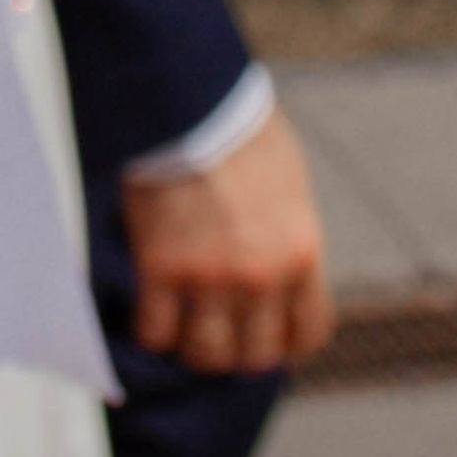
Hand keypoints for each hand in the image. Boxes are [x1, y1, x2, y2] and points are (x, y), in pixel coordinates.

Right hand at [122, 108, 332, 373]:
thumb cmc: (241, 130)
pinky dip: (151, 331)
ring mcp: (210, 278)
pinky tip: (148, 312)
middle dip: (237, 352)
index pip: (308, 332)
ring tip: (181, 328)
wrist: (190, 101)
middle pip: (255, 355)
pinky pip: (156, 331)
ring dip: (192, 348)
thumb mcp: (289, 185)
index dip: (286, 344)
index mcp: (301, 253)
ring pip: (205, 353)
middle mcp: (262, 276)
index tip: (267, 337)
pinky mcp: (161, 270)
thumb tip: (282, 265)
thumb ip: (288, 235)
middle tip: (217, 334)